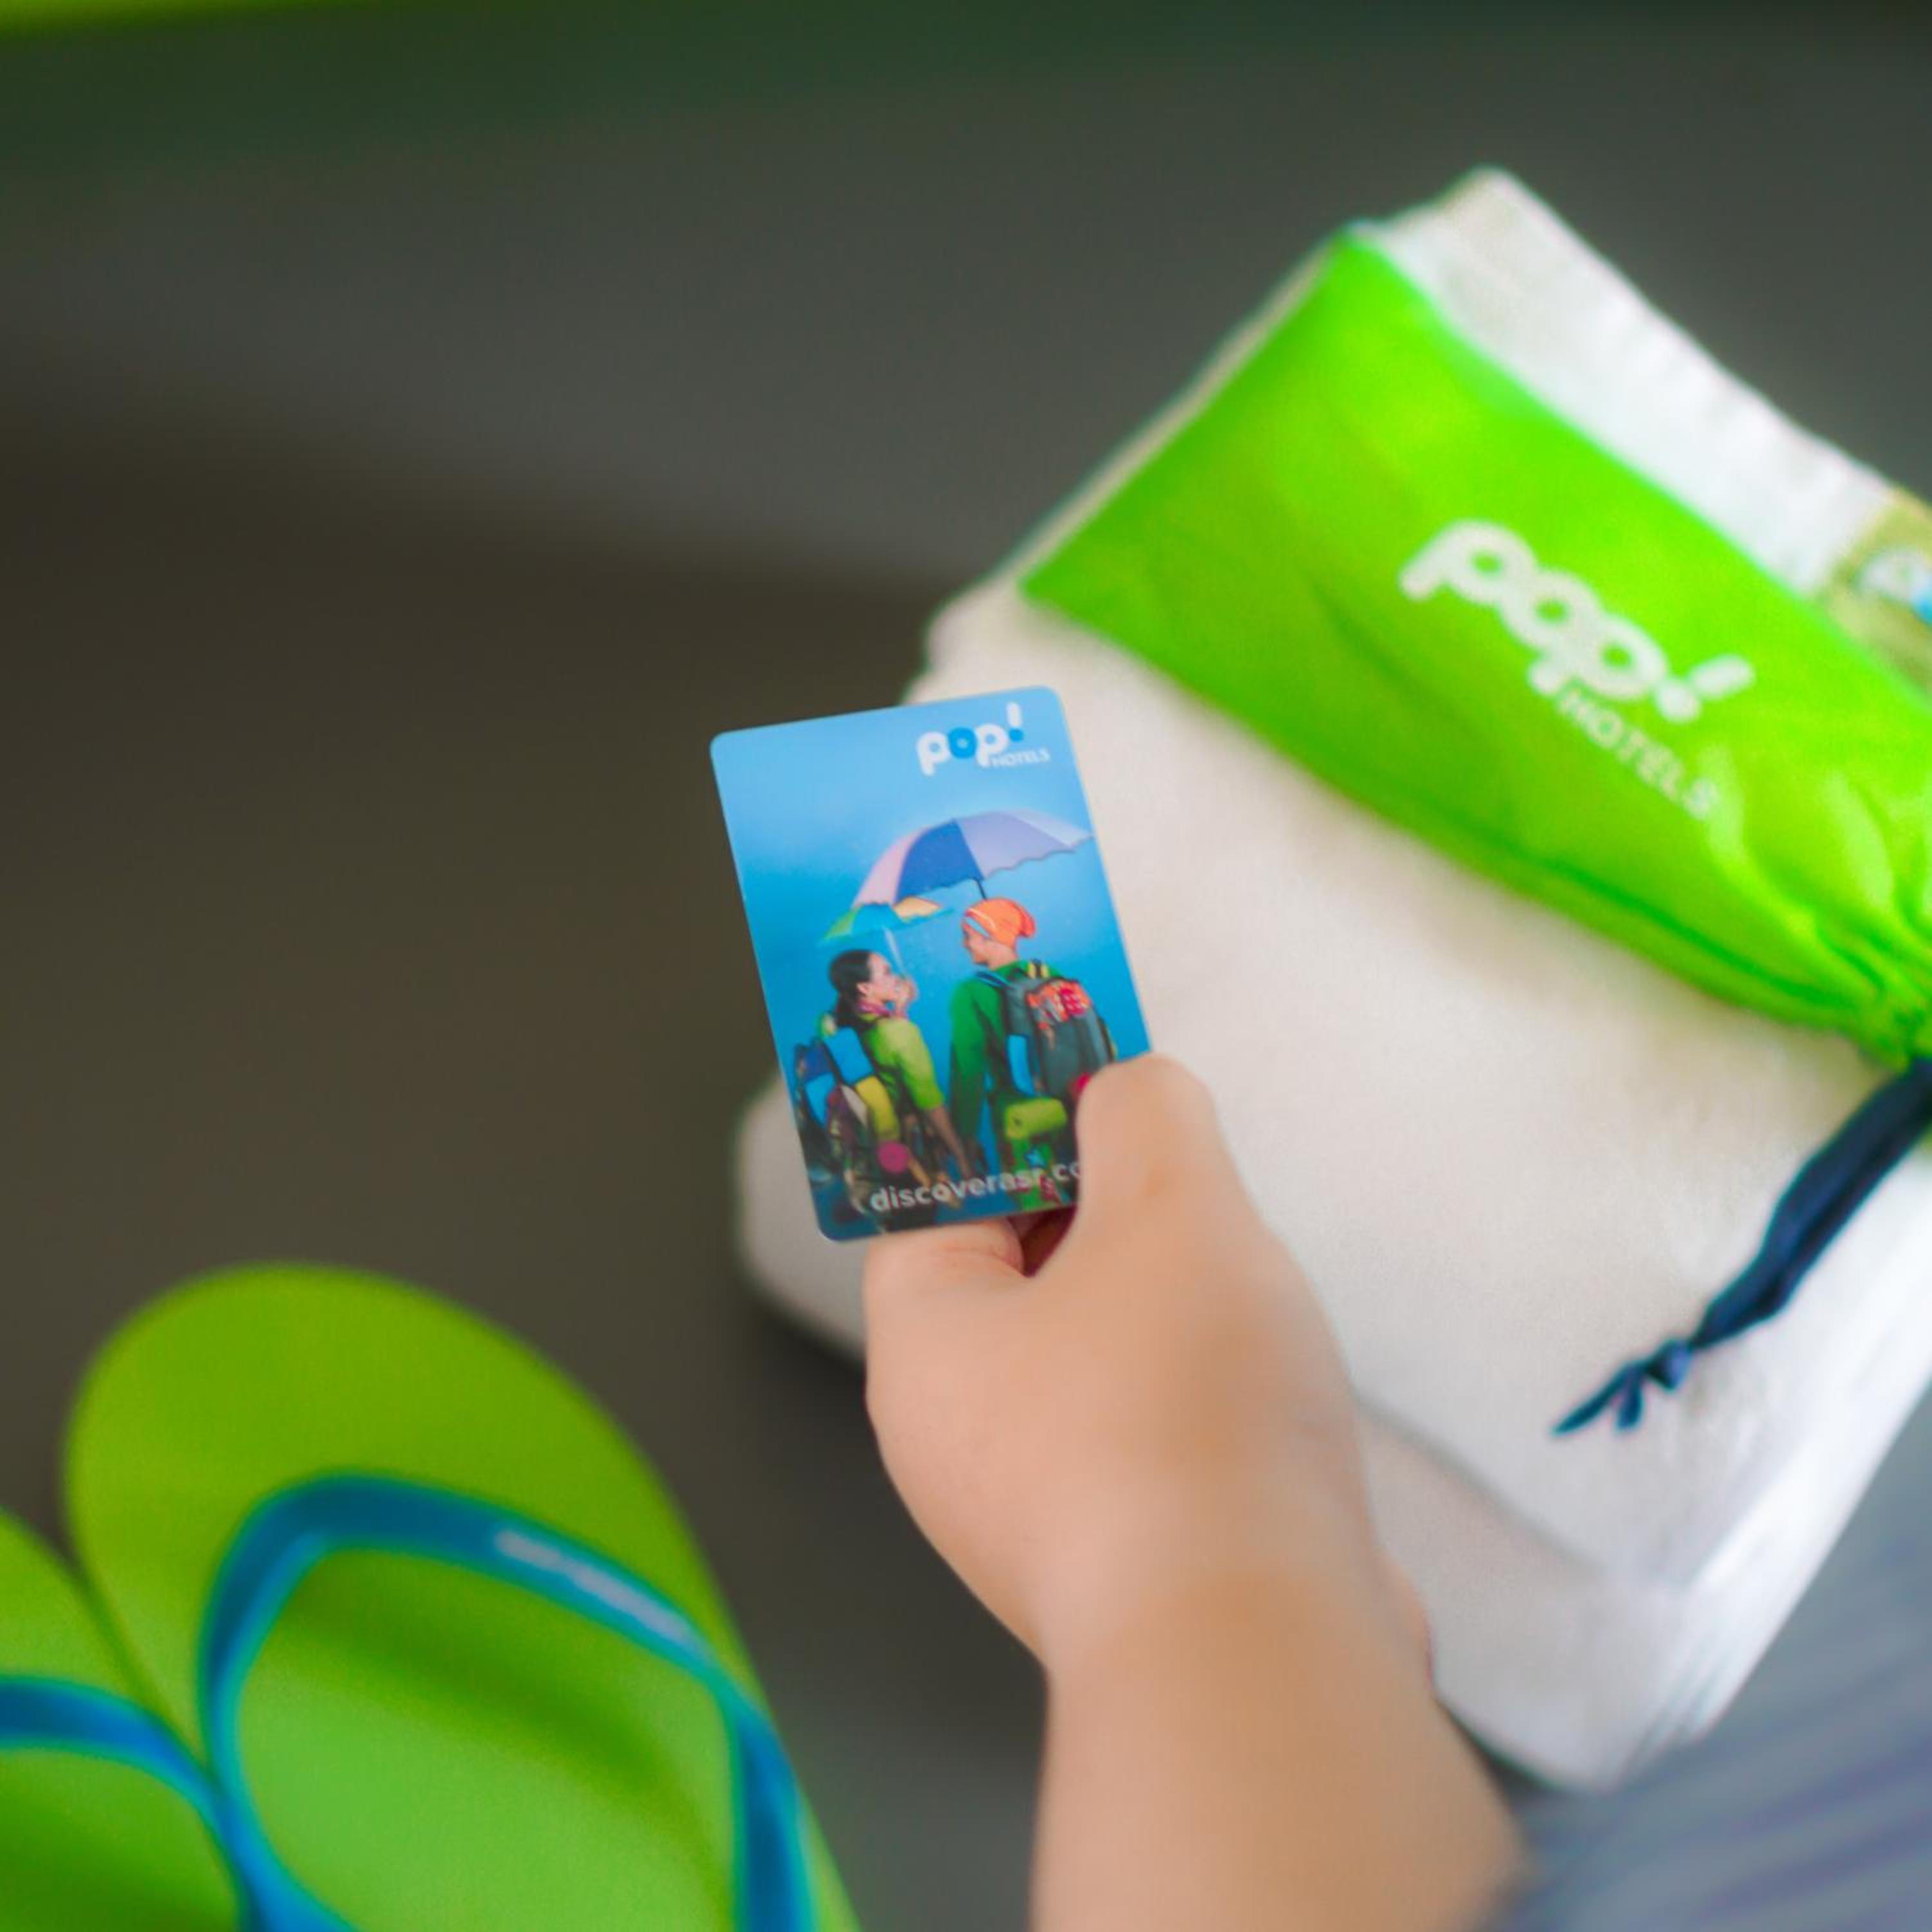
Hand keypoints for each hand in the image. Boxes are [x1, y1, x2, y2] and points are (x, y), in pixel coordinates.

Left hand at [864, 1055, 1423, 1672]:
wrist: (1260, 1648)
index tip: (1091, 1089)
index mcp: (924, 1354)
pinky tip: (1272, 1391)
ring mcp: (1043, 1521)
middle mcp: (960, 1448)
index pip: (938, 1205)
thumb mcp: (1168, 1203)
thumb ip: (1143, 1113)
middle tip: (1184, 1179)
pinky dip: (1208, 1400)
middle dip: (1111, 1220)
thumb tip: (1132, 1090)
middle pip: (1022, 1283)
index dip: (1012, 1132)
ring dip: (1172, 1311)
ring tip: (1242, 1288)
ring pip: (1101, 1363)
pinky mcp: (1133, 1572)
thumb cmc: (1184, 1410)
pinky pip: (1159, 1445)